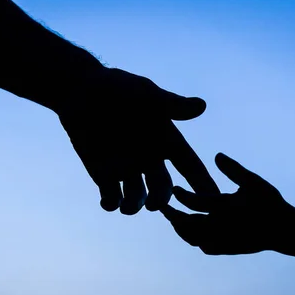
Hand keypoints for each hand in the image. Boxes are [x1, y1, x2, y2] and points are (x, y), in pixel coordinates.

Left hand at [55, 67, 219, 214]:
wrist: (79, 90)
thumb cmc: (117, 87)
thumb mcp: (145, 95)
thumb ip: (171, 105)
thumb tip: (201, 106)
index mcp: (166, 141)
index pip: (190, 166)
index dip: (203, 183)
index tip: (215, 200)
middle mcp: (150, 158)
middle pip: (163, 188)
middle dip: (160, 199)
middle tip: (154, 204)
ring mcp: (127, 168)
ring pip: (137, 197)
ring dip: (134, 206)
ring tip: (126, 207)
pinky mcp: (103, 174)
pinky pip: (111, 197)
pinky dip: (110, 204)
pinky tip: (108, 203)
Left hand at [161, 153, 294, 254]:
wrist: (284, 231)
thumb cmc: (270, 203)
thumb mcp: (253, 182)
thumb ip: (234, 169)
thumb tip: (216, 155)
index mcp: (224, 208)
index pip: (194, 202)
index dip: (181, 196)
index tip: (175, 190)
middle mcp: (220, 227)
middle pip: (187, 224)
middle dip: (173, 216)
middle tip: (163, 208)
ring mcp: (222, 241)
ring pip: (193, 238)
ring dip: (181, 228)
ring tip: (175, 219)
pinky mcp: (227, 249)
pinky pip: (204, 246)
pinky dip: (195, 239)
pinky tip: (193, 231)